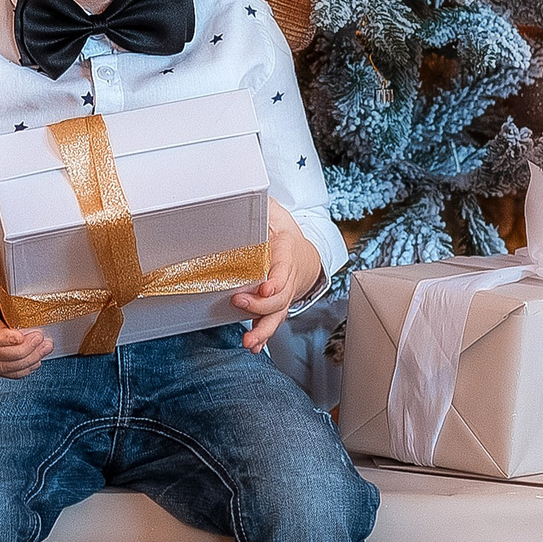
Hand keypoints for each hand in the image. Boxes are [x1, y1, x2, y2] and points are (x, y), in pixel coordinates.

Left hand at [233, 200, 319, 351]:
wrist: (303, 255)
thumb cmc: (282, 233)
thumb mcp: (275, 213)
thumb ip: (264, 207)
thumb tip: (247, 195)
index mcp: (287, 252)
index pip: (285, 267)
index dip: (277, 279)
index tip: (265, 285)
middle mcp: (287, 277)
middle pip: (280, 296)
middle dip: (261, 303)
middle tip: (239, 301)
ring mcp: (283, 295)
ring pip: (277, 314)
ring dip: (263, 329)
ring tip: (249, 341)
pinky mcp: (276, 306)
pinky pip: (272, 322)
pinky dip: (263, 336)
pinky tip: (253, 346)